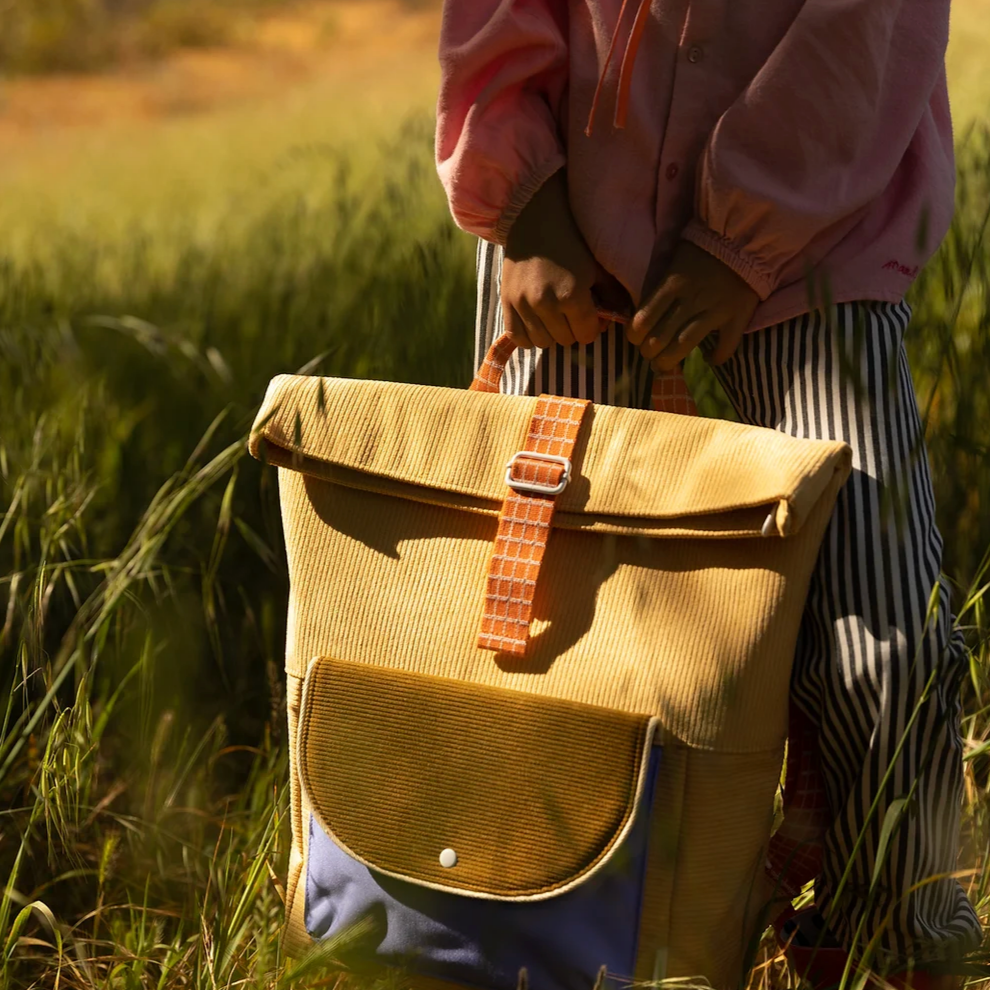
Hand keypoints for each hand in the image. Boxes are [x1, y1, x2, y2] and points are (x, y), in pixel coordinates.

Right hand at [501, 169, 614, 348]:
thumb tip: (615, 321)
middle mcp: (545, 304)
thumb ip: (611, 298)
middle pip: (565, 341)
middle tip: (572, 311)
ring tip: (554, 315)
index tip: (590, 314)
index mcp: (572, 295)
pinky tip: (537, 322)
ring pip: (543, 343)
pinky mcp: (506, 303)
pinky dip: (529, 335)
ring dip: (551, 333)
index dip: (592, 327)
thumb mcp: (597, 268)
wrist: (534, 219)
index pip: (586, 336)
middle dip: (573, 329)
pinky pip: (519, 338)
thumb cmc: (572, 242)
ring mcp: (523, 305)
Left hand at [627, 241, 758, 370]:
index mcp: (672, 284)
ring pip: (684, 345)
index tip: (635, 339)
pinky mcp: (737, 316)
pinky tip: (709, 359)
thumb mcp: (673, 260)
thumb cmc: (703, 248)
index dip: (634, 335)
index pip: (644, 318)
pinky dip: (716, 357)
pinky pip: (726, 346)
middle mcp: (690, 299)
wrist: (745, 236)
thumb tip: (642, 311)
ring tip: (663, 365)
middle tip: (648, 355)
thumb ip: (660, 285)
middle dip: (648, 352)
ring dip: (669, 360)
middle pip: (660, 337)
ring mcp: (715, 310)